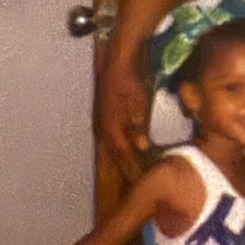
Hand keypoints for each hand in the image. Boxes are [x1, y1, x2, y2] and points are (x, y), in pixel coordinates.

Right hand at [96, 52, 149, 181]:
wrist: (119, 61)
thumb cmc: (131, 82)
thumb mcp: (139, 104)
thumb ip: (138, 127)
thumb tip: (140, 146)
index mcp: (110, 128)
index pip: (123, 156)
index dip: (132, 169)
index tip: (142, 183)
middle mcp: (103, 129)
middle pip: (115, 155)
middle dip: (126, 168)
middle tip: (137, 183)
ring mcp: (102, 122)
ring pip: (113, 147)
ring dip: (122, 159)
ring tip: (133, 170)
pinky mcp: (104, 116)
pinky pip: (113, 138)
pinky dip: (121, 147)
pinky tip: (129, 149)